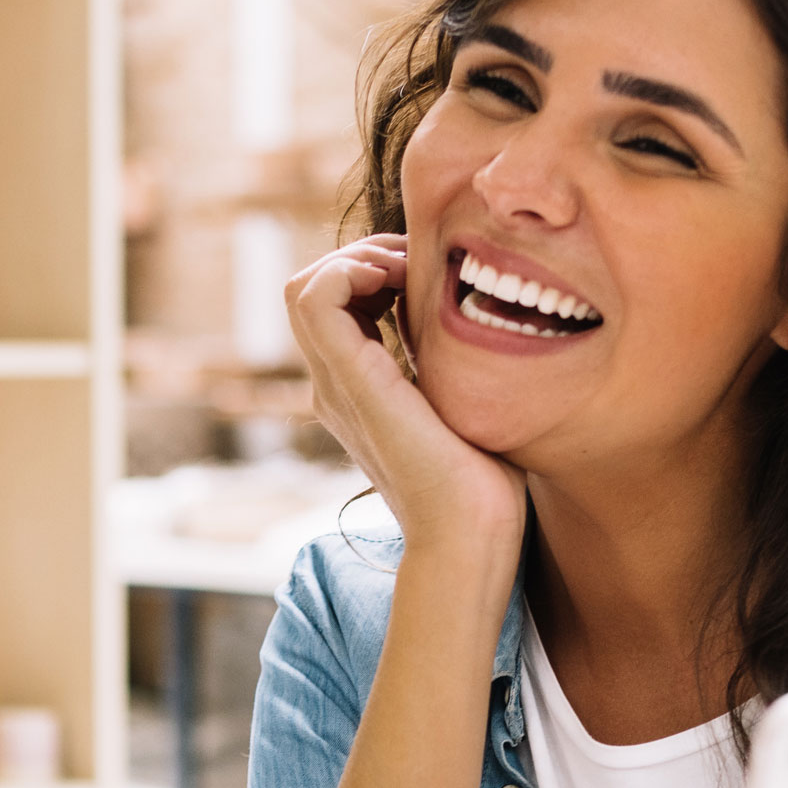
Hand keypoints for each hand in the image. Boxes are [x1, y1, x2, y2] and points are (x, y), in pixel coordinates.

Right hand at [284, 234, 522, 555]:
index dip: (374, 269)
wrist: (470, 532)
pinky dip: (350, 269)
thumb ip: (452, 367)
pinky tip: (399, 281)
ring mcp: (336, 384)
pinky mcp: (350, 381)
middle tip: (417, 264)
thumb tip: (479, 326)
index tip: (426, 273)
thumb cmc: (485, 482)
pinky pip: (315, 299)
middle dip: (364, 255)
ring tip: (405, 269)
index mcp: (358, 390)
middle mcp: (335, 385)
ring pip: (302, 287)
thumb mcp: (464, 404)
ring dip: (355, 257)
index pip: (336, 304)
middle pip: (311, 289)